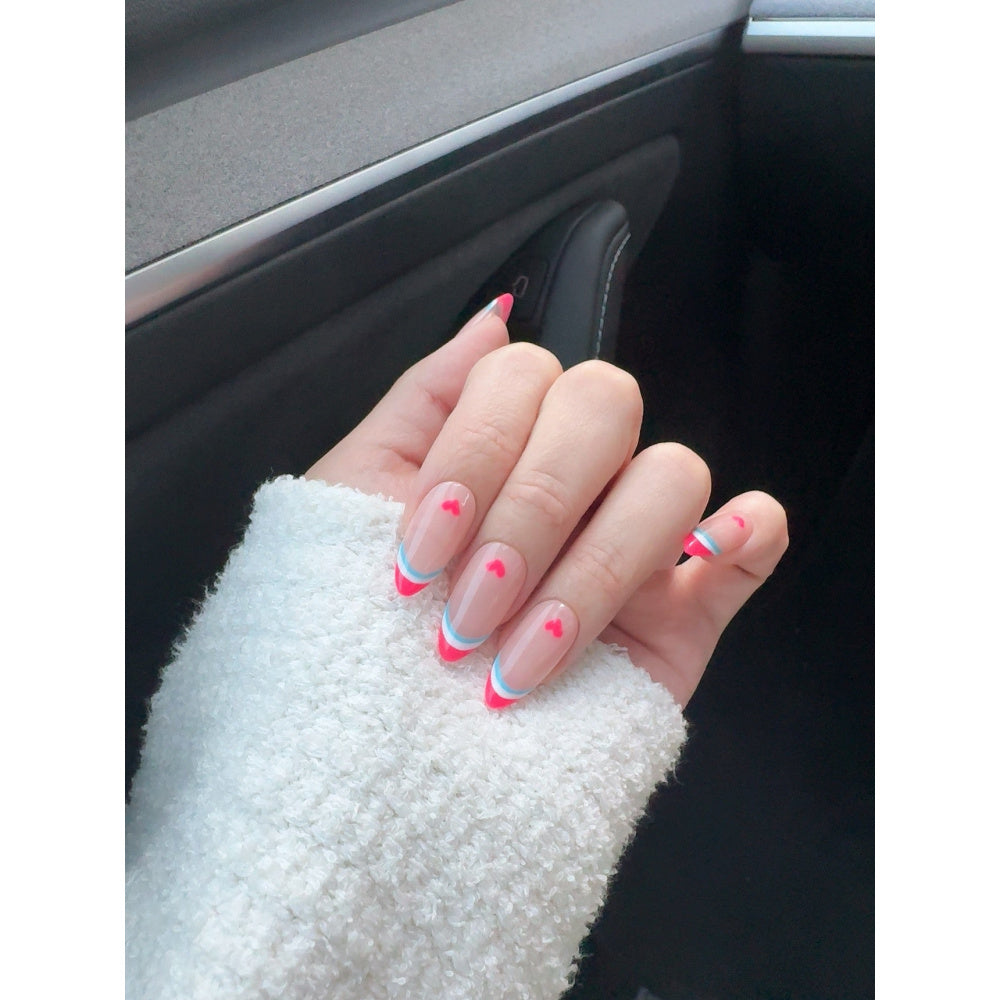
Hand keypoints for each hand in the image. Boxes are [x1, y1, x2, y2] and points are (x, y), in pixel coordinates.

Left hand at [306, 295, 787, 708]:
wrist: (375, 767)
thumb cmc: (354, 632)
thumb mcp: (354, 501)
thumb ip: (424, 400)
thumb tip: (493, 320)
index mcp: (502, 444)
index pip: (524, 377)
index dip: (476, 450)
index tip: (420, 545)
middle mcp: (572, 480)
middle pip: (604, 405)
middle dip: (530, 508)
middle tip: (469, 603)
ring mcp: (632, 539)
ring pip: (670, 476)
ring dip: (596, 564)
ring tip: (524, 652)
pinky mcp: (684, 609)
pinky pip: (753, 538)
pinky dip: (747, 532)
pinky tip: (706, 556)